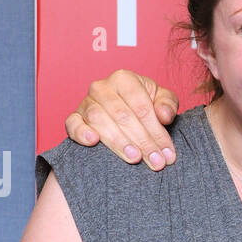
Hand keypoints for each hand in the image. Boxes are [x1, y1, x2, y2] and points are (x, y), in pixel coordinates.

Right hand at [64, 70, 179, 167]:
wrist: (126, 110)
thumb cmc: (146, 104)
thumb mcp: (162, 99)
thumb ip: (167, 104)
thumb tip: (164, 116)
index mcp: (124, 79)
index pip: (142, 107)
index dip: (156, 131)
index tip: (167, 153)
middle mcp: (102, 87)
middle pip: (123, 116)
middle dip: (142, 141)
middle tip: (155, 161)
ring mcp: (86, 102)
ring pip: (100, 121)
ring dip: (118, 141)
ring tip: (134, 158)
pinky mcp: (74, 117)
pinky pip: (73, 124)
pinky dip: (81, 132)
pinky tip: (93, 142)